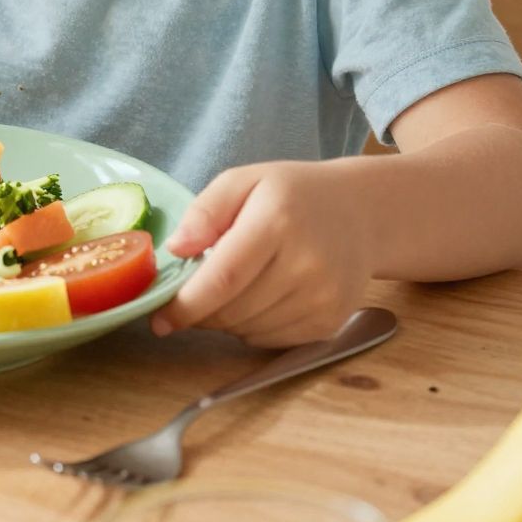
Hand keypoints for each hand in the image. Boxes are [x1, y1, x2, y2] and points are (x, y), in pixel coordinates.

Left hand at [152, 160, 375, 347]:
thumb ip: (205, 210)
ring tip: (231, 289)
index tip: (159, 318)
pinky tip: (258, 299)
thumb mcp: (245, 180)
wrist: (362, 214)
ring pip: (249, 330)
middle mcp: (306, 264)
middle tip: (191, 296)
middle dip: (200, 312)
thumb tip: (176, 249)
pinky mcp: (331, 322)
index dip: (187, 305)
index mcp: (278, 222)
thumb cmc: (293, 195)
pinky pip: (272, 341)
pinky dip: (252, 328)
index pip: (224, 278)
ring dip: (225, 320)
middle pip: (233, 310)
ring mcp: (322, 297)